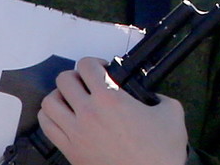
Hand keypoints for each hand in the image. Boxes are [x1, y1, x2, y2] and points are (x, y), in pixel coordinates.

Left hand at [38, 57, 187, 164]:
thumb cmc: (159, 155)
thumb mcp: (172, 114)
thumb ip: (159, 97)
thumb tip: (153, 97)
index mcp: (110, 99)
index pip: (86, 65)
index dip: (94, 63)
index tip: (102, 70)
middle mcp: (88, 113)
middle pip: (63, 80)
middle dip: (76, 77)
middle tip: (87, 84)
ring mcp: (76, 133)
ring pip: (49, 102)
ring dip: (59, 96)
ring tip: (71, 100)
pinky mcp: (71, 152)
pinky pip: (47, 128)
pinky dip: (50, 118)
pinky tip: (63, 118)